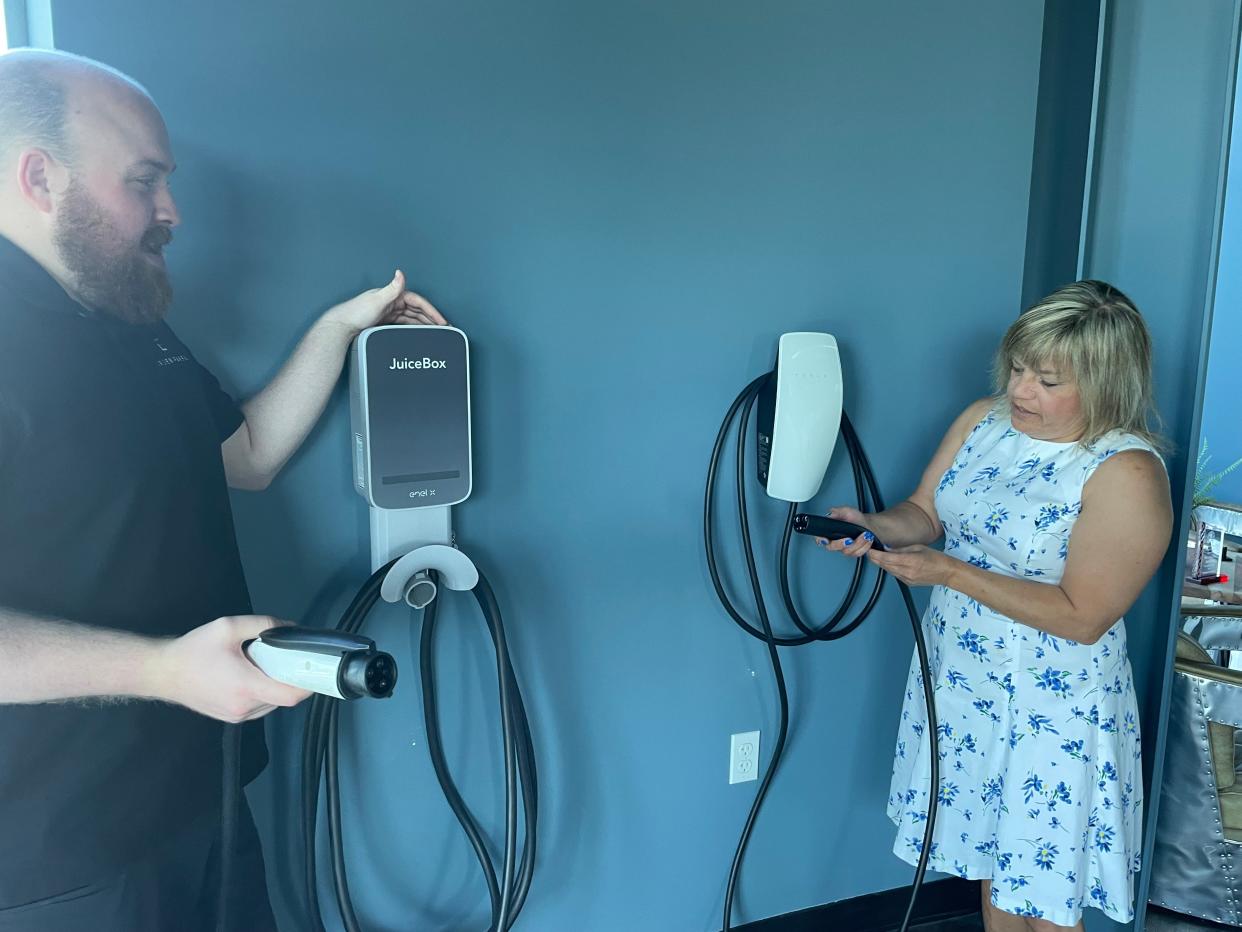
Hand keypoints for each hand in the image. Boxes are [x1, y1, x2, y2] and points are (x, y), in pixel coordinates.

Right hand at [146, 615, 311, 722]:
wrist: (161, 671)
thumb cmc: (193, 650)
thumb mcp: (228, 628)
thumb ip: (263, 625)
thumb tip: (290, 627)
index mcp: (246, 687)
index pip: (291, 695)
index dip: (308, 684)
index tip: (313, 669)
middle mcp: (244, 707)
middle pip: (283, 698)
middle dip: (289, 678)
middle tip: (285, 658)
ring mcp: (236, 716)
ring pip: (271, 704)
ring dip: (275, 686)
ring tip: (262, 665)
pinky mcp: (229, 717)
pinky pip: (258, 707)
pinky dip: (262, 693)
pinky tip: (251, 675)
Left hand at [321, 270, 448, 335]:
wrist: (341, 327)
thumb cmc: (356, 313)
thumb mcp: (376, 299)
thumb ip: (392, 288)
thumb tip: (400, 273)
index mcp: (393, 294)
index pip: (418, 302)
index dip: (432, 311)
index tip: (442, 321)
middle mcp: (392, 301)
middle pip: (417, 310)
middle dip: (431, 318)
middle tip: (444, 329)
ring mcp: (389, 311)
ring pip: (412, 318)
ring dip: (424, 324)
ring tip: (435, 333)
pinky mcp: (385, 320)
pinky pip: (404, 324)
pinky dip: (414, 328)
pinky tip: (419, 334)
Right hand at [816, 506, 876, 557]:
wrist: (868, 525)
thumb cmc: (856, 518)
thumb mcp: (847, 511)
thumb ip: (838, 511)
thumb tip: (831, 513)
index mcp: (829, 531)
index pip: (819, 537)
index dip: (820, 539)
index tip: (825, 540)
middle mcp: (835, 541)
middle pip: (832, 547)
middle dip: (841, 544)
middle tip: (849, 539)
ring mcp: (844, 548)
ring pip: (847, 551)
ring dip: (858, 543)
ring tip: (865, 535)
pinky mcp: (853, 552)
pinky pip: (857, 553)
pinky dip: (864, 547)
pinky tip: (868, 540)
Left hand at [866, 545, 954, 587]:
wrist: (947, 573)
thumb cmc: (936, 559)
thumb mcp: (918, 547)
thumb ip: (901, 549)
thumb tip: (887, 548)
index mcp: (910, 561)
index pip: (886, 558)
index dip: (875, 554)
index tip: (869, 549)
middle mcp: (907, 572)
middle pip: (885, 565)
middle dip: (875, 558)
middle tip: (870, 551)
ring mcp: (907, 579)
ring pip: (888, 570)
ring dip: (882, 563)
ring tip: (878, 556)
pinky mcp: (908, 583)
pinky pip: (895, 575)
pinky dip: (890, 568)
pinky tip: (890, 563)